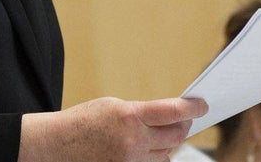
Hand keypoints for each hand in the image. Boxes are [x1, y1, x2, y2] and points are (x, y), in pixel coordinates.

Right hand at [18, 96, 207, 161]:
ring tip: (165, 132)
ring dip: (170, 143)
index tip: (202, 104)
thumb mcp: (114, 106)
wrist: (58, 145)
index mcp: (129, 116)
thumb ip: (142, 113)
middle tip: (188, 118)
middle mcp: (134, 142)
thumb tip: (169, 119)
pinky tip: (152, 147)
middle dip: (184, 126)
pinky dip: (157, 157)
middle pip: (175, 136)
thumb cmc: (85, 121)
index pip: (172, 112)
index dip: (192, 108)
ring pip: (167, 154)